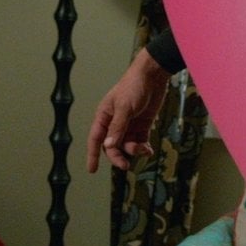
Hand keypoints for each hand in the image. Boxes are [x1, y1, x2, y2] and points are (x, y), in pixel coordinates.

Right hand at [85, 48, 170, 172]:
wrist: (153, 76)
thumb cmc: (134, 86)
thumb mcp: (124, 107)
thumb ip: (117, 128)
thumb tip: (108, 146)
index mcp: (104, 116)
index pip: (95, 139)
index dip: (92, 154)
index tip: (92, 170)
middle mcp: (114, 123)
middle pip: (112, 146)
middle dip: (118, 156)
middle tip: (125, 165)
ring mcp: (129, 125)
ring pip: (127, 146)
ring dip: (134, 151)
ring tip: (144, 149)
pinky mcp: (142, 126)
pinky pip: (140, 143)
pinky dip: (143, 149)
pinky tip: (148, 150)